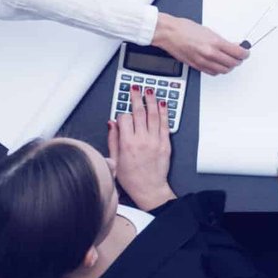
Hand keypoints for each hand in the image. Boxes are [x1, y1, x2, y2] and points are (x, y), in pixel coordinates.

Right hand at [108, 86, 174, 209]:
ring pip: (153, 115)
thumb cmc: (132, 178)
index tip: (123, 114)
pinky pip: (165, 124)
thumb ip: (113, 139)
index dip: (122, 114)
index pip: (124, 119)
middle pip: (139, 112)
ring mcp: (155, 141)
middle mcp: (142, 140)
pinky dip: (164, 112)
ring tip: (149, 91)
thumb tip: (112, 123)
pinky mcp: (165, 144)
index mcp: (127, 144)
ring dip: (151, 100)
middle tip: (135, 88)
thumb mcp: (114, 160)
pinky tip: (162, 104)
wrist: (149, 189)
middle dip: (136, 97)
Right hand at [152, 14, 247, 75]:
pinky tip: (218, 65)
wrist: (169, 33)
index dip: (244, 53)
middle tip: (240, 57)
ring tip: (230, 61)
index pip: (237, 53)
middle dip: (238, 60)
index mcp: (215, 42)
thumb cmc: (185, 29)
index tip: (246, 52)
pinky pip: (212, 72)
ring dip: (229, 67)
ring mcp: (203, 61)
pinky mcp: (197, 66)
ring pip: (223, 70)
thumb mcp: (208, 31)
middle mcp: (210, 53)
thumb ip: (221, 41)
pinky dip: (218, 70)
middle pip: (232, 63)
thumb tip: (232, 46)